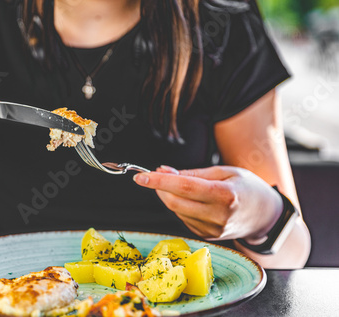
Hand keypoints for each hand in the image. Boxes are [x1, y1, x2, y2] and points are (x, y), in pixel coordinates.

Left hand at [133, 165, 283, 241]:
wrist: (267, 215)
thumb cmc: (247, 187)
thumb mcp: (224, 171)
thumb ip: (191, 173)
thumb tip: (162, 171)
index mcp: (226, 195)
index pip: (184, 188)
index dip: (159, 182)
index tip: (141, 176)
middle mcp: (219, 216)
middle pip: (175, 203)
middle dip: (159, 189)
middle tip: (155, 176)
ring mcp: (213, 230)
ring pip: (177, 212)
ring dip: (168, 197)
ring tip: (178, 185)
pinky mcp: (208, 237)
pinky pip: (184, 220)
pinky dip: (180, 207)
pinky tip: (190, 200)